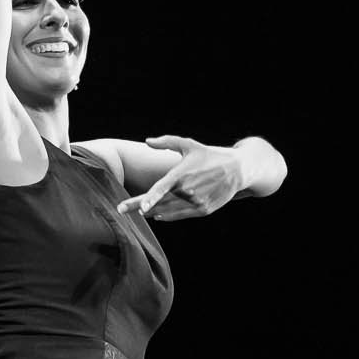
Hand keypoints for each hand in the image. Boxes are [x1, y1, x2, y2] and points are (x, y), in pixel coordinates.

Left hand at [116, 136, 244, 220]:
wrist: (237, 169)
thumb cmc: (210, 155)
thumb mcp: (190, 145)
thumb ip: (167, 142)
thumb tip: (147, 142)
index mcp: (182, 173)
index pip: (161, 188)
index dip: (148, 198)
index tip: (138, 207)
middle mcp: (188, 190)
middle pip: (159, 202)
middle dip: (139, 206)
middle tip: (121, 209)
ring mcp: (196, 202)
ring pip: (168, 210)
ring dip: (152, 211)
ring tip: (137, 210)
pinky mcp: (203, 210)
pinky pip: (180, 215)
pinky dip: (167, 216)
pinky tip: (157, 215)